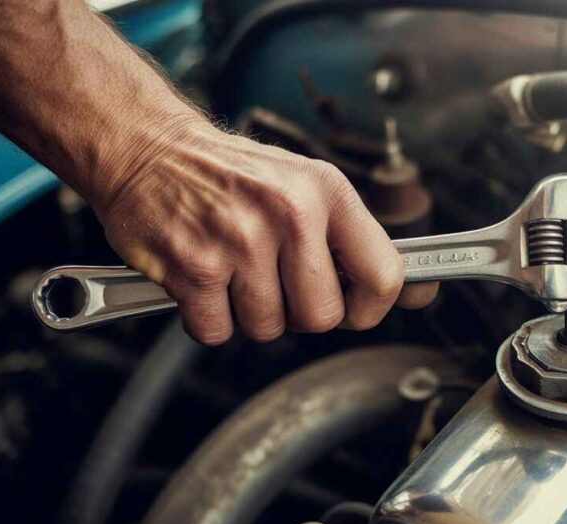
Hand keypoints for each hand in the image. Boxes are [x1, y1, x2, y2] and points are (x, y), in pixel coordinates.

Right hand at [92, 121, 437, 344]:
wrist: (148, 148)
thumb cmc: (232, 174)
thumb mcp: (307, 186)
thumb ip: (356, 240)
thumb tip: (418, 290)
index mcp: (326, 192)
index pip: (384, 276)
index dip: (370, 307)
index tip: (355, 307)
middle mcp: (288, 214)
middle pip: (322, 316)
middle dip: (300, 313)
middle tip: (276, 282)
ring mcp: (239, 242)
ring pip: (268, 329)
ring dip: (250, 313)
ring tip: (235, 271)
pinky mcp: (193, 268)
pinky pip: (219, 332)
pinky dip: (209, 319)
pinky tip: (205, 281)